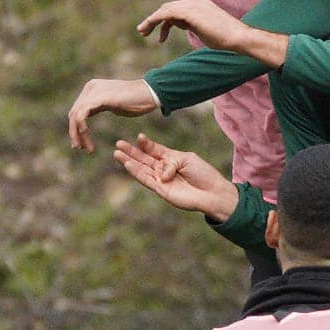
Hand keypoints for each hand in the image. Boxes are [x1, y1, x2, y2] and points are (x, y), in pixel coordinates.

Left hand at [67, 77, 158, 153]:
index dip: (76, 128)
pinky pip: (83, 114)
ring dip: (77, 134)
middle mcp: (90, 88)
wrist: (150, 94)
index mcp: (92, 88)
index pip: (77, 110)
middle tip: (79, 148)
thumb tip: (91, 113)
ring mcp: (94, 91)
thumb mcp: (113, 103)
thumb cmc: (137, 101)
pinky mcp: (100, 98)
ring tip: (83, 147)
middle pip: (73, 113)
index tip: (81, 143)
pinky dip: (81, 128)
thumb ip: (101, 106)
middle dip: (75, 132)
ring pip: (76, 115)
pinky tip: (87, 137)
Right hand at [114, 133, 238, 221]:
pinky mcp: (161, 190)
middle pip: (144, 159)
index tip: (139, 137)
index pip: (154, 149)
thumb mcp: (186, 159)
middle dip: (131, 151)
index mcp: (171, 158)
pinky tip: (127, 165)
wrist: (212, 192)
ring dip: (129, 162)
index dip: (146, 144)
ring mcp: (161, 180)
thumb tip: (160, 173)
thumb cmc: (203, 174)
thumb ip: (170, 161)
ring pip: (141, 169)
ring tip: (117, 154)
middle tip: (118, 144)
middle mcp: (163, 169)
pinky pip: (146, 180)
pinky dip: (136, 173)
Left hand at [138, 0, 247, 48]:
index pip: (176, 10)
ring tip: (142, 31)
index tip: (160, 37)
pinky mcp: (189, 12)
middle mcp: (194, 1)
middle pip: (168, 8)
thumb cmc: (225, 39)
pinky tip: (149, 28)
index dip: (165, 23)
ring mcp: (192, 5)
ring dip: (151, 20)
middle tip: (142, 31)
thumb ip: (192, 25)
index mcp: (199, 4)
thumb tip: (179, 25)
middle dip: (154, 19)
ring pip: (164, 10)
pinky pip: (166, 14)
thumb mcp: (204, 31)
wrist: (237, 38)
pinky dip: (156, 20)